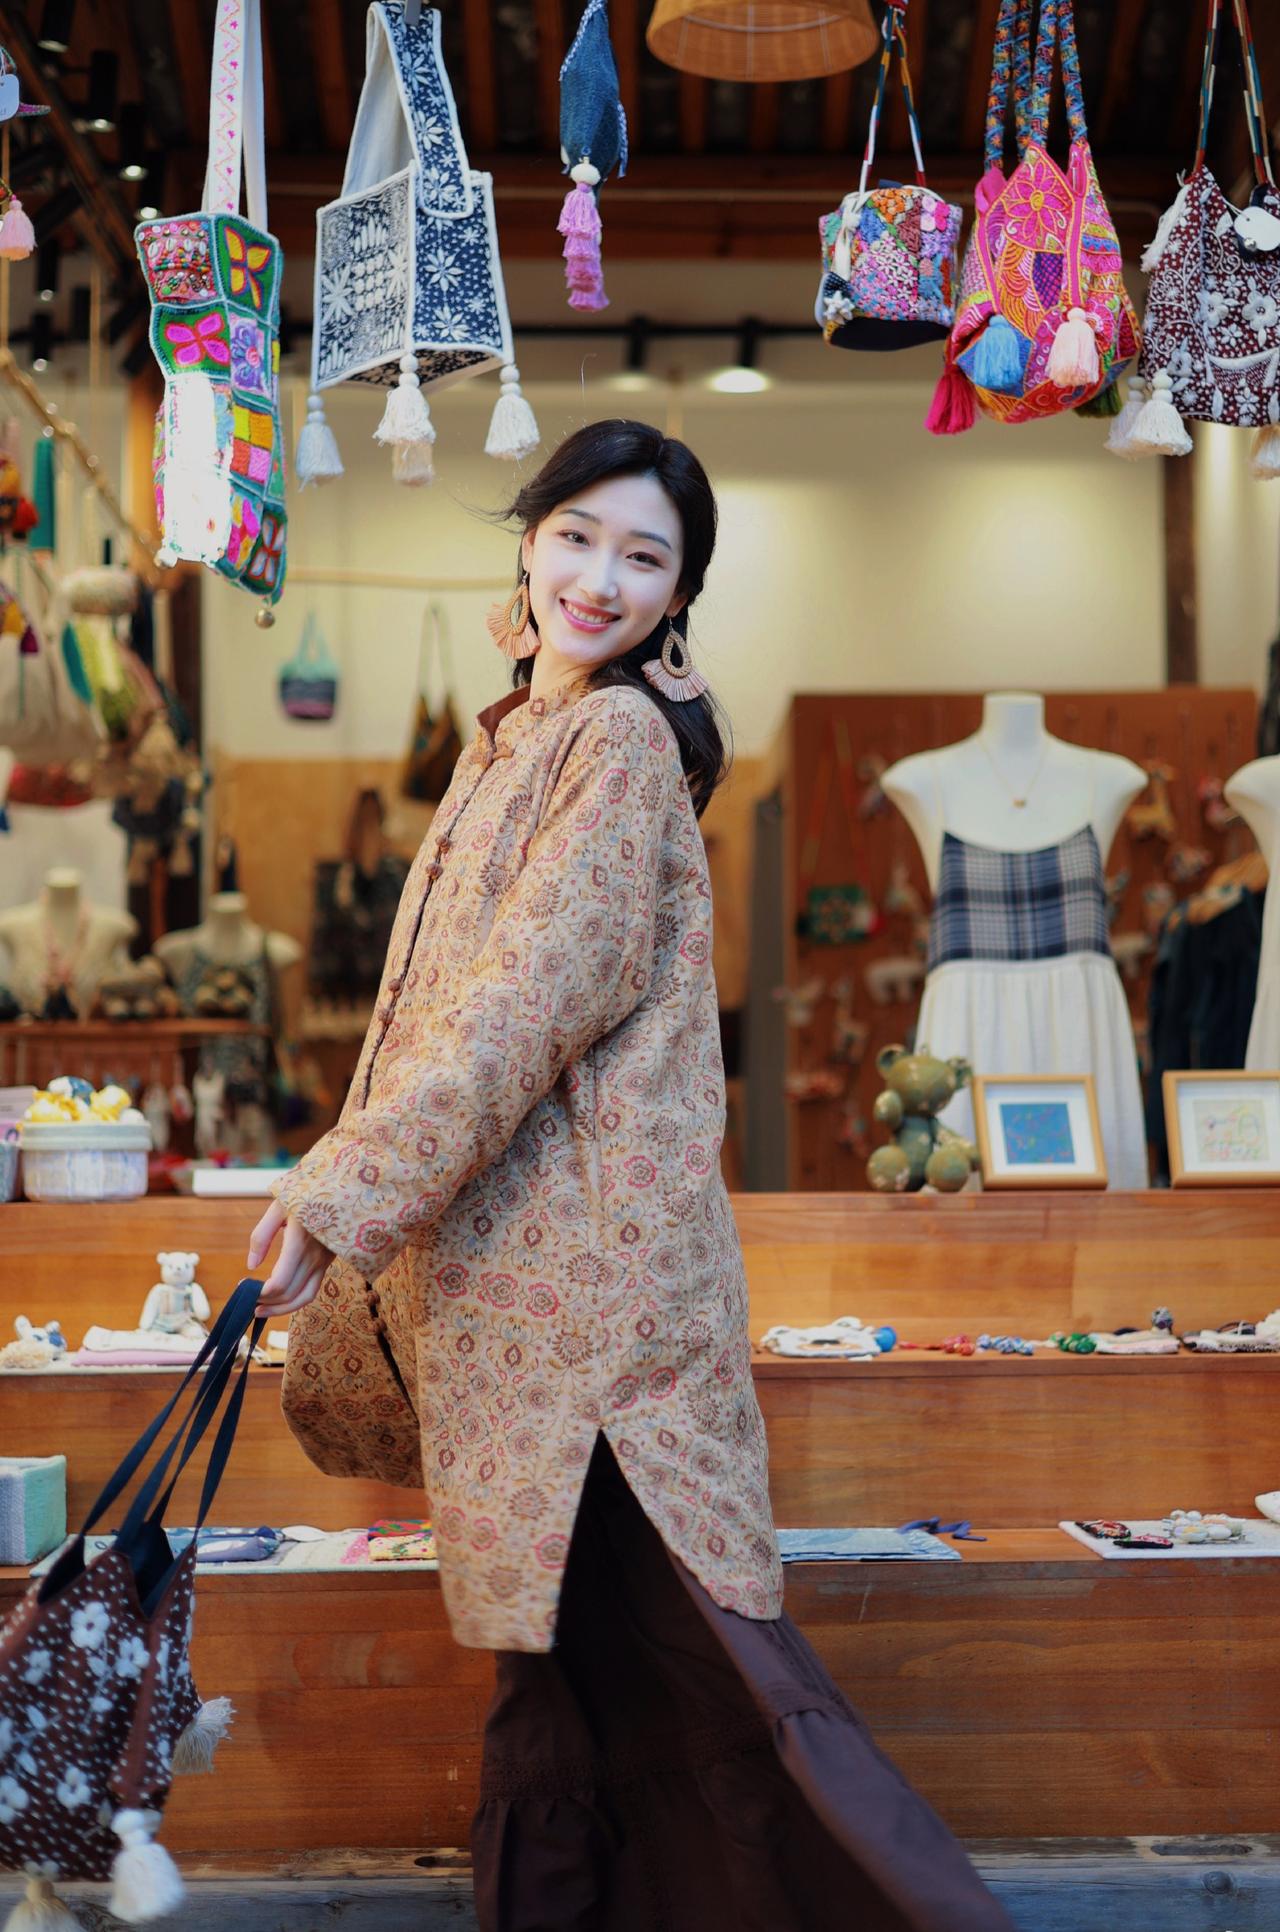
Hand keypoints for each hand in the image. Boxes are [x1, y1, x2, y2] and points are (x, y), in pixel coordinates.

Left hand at [247, 1199, 333, 1317]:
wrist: (343, 1187)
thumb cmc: (307, 1192)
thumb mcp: (279, 1206)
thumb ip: (262, 1236)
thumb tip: (251, 1266)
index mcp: (299, 1242)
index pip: (280, 1283)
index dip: (260, 1293)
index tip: (244, 1288)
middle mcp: (315, 1257)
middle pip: (289, 1295)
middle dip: (266, 1303)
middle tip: (248, 1301)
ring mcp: (324, 1261)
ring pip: (304, 1298)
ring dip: (281, 1309)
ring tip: (261, 1309)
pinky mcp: (328, 1262)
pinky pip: (312, 1289)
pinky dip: (295, 1300)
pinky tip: (280, 1299)